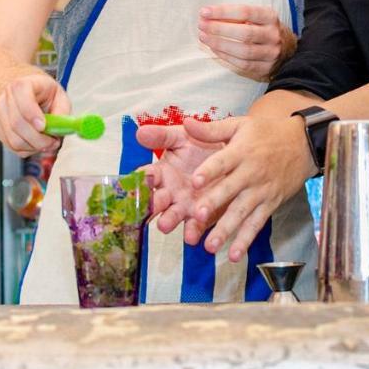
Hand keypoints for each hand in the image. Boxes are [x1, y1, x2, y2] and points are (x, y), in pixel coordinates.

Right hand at [0, 71, 71, 155]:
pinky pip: (11, 147)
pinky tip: (36, 142)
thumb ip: (62, 112)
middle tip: (54, 142)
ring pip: (14, 140)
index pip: (23, 101)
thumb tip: (60, 128)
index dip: (33, 116)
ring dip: (34, 147)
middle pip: (17, 125)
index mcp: (22, 85)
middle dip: (38, 139)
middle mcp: (6, 98)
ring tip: (47, 142)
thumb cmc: (45, 95)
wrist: (28, 94)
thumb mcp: (60, 97)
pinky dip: (27, 149)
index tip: (44, 126)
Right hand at [136, 118, 233, 243]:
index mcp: (161, 172)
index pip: (146, 176)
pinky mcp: (200, 218)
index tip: (137, 180)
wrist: (231, 158)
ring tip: (165, 225)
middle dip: (153, 205)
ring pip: (172, 217)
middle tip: (152, 206)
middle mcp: (168, 192)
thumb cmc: (201, 146)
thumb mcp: (182, 137)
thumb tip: (140, 131)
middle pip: (156, 201)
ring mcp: (183, 207)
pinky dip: (192, 232)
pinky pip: (195, 227)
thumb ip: (163, 136)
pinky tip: (192, 236)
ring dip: (168, 221)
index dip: (141, 179)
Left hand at [189, 115, 314, 261]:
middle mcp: (251, 172)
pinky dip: (246, 240)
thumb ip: (211, 129)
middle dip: (215, 203)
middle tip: (197, 215)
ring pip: (242, 212)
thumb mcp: (240, 124)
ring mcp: (261, 191)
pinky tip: (233, 255)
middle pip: (230, 189)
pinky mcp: (270, 204)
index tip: (195, 181)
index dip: (209, 171)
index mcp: (241, 151)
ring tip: (210, 246)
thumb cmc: (266, 132)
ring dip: (226, 230)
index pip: (223, 161)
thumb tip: (184, 123)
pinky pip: (257, 224)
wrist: (302, 143)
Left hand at [198, 5, 295, 81]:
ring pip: (243, 51)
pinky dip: (226, 56)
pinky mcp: (265, 68)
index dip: (223, 12)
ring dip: (220, 44)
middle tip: (201, 26)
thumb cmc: (264, 29)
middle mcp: (273, 35)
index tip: (204, 12)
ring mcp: (271, 53)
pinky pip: (243, 64)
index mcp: (270, 17)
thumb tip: (208, 16)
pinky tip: (214, 50)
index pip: (245, 12)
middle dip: (219, 29)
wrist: (288, 50)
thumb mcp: (256, 18)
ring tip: (204, 38)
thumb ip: (236, 17)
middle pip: (244, 33)